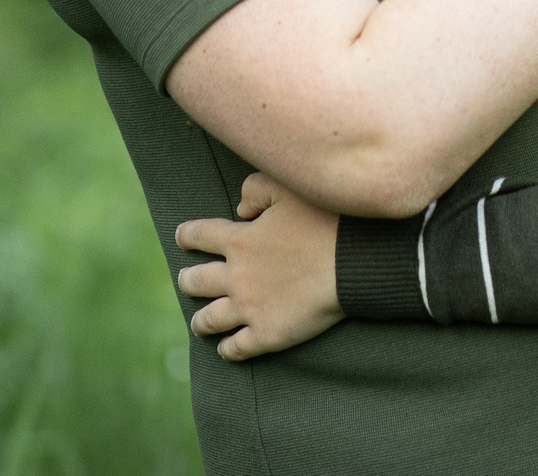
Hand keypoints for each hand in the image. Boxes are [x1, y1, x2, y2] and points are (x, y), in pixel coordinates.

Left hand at [174, 173, 345, 359]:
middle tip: (187, 281)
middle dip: (187, 281)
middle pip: (194, 282)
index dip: (187, 236)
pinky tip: (226, 348)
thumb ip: (255, 190)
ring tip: (199, 324)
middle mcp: (237, 276)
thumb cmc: (327, 219)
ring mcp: (250, 308)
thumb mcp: (288, 188)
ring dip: (200, 321)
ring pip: (208, 320)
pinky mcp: (268, 334)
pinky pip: (236, 348)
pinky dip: (227, 349)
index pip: (198, 236)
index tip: (183, 237)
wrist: (355, 262)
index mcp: (239, 240)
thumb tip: (239, 210)